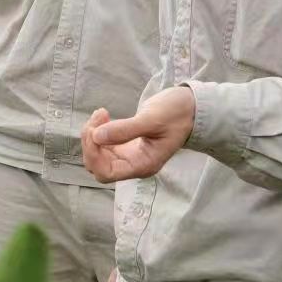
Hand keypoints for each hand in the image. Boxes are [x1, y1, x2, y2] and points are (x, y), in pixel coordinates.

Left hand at [81, 86, 195, 182]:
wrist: (190, 108)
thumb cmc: (176, 114)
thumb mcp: (152, 120)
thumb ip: (125, 130)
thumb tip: (96, 137)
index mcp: (143, 165)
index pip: (106, 172)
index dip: (94, 154)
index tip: (95, 130)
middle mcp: (134, 164)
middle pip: (98, 165)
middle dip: (91, 142)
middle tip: (99, 116)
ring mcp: (129, 155)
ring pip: (98, 154)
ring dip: (92, 134)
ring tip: (101, 113)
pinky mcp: (126, 144)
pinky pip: (103, 144)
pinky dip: (98, 130)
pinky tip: (103, 115)